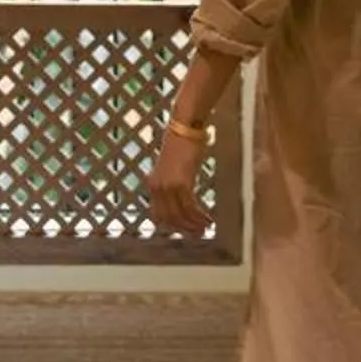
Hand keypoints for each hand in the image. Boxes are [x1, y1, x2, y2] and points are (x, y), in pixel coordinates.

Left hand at [147, 122, 213, 238]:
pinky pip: (190, 207)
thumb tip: (183, 197)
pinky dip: (199, 216)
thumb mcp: (172, 166)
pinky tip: (208, 219)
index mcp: (152, 184)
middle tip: (198, 234)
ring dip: (194, 224)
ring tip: (206, 228)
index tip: (184, 230)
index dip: (172, 225)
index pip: (158, 214)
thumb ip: (173, 182)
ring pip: (180, 215)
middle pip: (169, 218)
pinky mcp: (181, 183)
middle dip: (184, 228)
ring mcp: (168, 186)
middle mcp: (157, 187)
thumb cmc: (182, 143)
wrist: (185, 127)